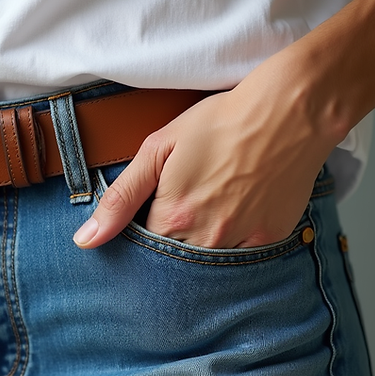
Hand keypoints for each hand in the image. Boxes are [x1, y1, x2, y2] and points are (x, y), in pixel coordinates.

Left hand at [73, 51, 347, 249]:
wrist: (289, 111)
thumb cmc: (220, 122)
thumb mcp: (158, 149)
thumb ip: (120, 198)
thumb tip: (85, 241)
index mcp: (173, 216)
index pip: (144, 249)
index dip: (144, 233)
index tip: (153, 213)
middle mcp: (206, 237)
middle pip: (175, 263)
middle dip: (172, 246)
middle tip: (185, 208)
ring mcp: (241, 241)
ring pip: (208, 264)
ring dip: (202, 246)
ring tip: (211, 208)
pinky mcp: (270, 238)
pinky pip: (242, 256)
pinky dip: (234, 240)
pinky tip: (237, 210)